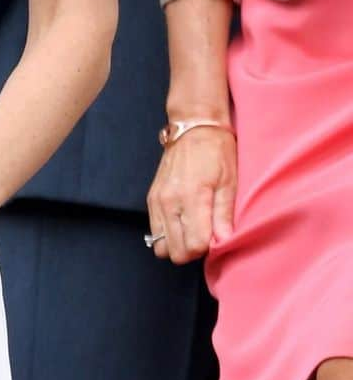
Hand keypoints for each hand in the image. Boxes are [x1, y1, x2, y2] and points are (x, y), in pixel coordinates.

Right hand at [146, 125, 236, 263]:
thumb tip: (223, 242)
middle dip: (192, 251)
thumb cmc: (216, 152)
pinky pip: (154, 231)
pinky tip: (182, 223)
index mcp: (191, 198)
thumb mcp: (229, 182)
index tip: (216, 237)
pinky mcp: (151, 198)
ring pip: (160, 246)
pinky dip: (167, 235)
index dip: (207, 248)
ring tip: (193, 231)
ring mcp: (156, 201)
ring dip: (178, 245)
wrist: (193, 127)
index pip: (194, 246)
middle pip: (175, 252)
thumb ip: (224, 215)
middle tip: (206, 236)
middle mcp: (169, 202)